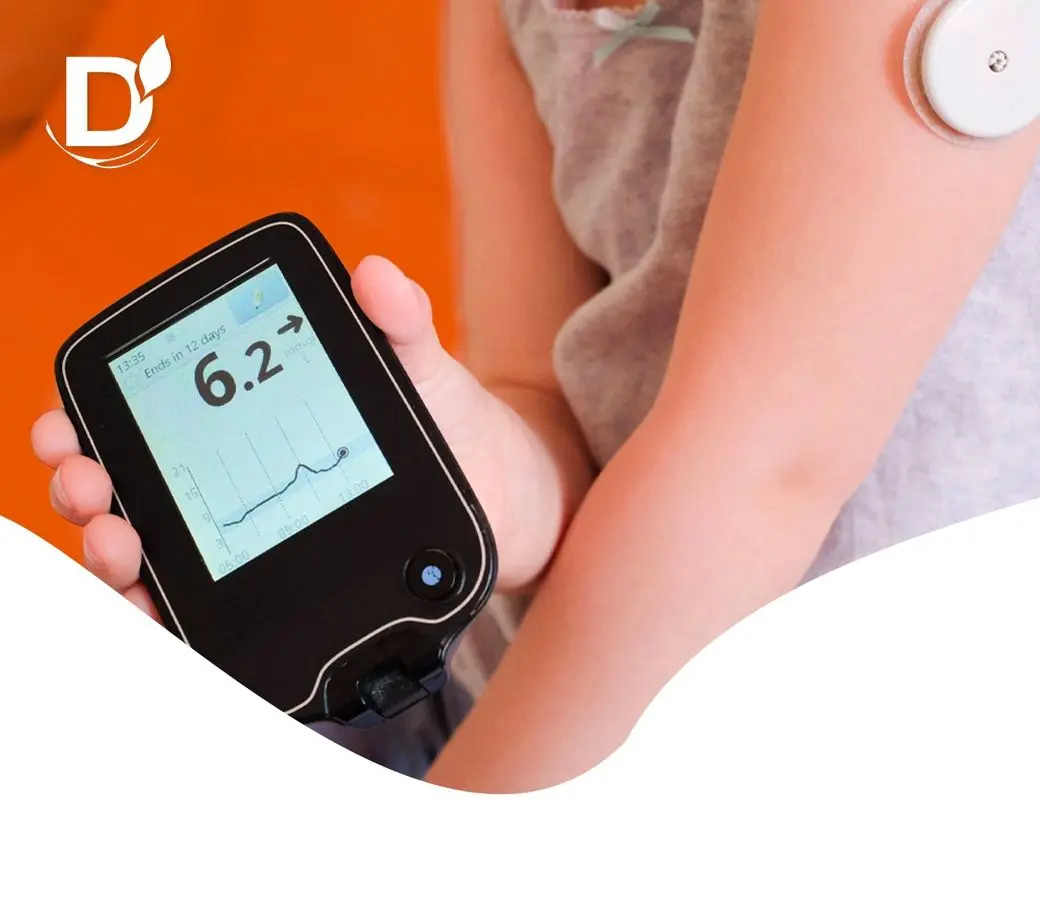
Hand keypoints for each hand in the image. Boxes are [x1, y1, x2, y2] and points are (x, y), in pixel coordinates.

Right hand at [31, 255, 568, 619]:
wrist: (506, 496)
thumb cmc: (452, 425)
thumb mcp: (421, 370)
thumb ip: (398, 325)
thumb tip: (377, 275)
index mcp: (243, 425)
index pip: (143, 423)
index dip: (88, 423)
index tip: (68, 423)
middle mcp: (229, 489)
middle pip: (126, 496)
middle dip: (85, 492)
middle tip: (91, 488)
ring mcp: (252, 547)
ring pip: (152, 563)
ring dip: (112, 560)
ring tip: (121, 549)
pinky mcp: (283, 600)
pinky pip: (209, 622)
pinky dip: (167, 624)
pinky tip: (158, 618)